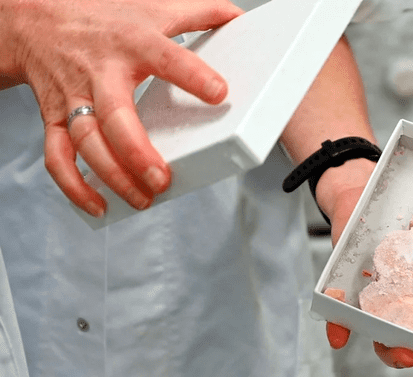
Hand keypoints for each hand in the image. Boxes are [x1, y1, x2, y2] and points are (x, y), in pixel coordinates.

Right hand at [1, 0, 242, 216]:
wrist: (35, 22)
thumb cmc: (102, 18)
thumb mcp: (153, 7)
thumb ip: (199, 12)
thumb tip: (238, 17)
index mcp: (132, 43)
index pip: (166, 57)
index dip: (192, 75)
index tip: (219, 94)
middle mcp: (101, 74)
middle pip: (115, 115)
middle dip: (137, 151)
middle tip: (163, 179)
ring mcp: (75, 98)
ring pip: (86, 141)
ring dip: (112, 175)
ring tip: (143, 198)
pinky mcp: (56, 118)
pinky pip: (57, 156)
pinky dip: (74, 185)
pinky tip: (99, 204)